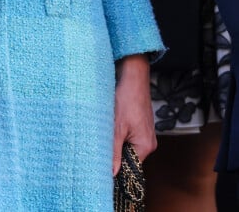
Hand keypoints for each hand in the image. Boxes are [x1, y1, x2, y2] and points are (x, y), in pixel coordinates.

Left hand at [113, 54, 156, 174]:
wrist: (133, 77)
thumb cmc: (127, 99)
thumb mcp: (116, 127)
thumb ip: (114, 151)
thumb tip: (112, 173)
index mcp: (145, 146)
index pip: (130, 168)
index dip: (116, 168)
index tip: (102, 166)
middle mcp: (149, 142)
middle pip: (129, 157)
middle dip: (115, 153)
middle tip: (99, 146)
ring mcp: (146, 133)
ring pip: (128, 145)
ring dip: (116, 141)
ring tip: (106, 132)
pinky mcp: (141, 125)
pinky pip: (129, 136)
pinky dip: (119, 133)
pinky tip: (112, 124)